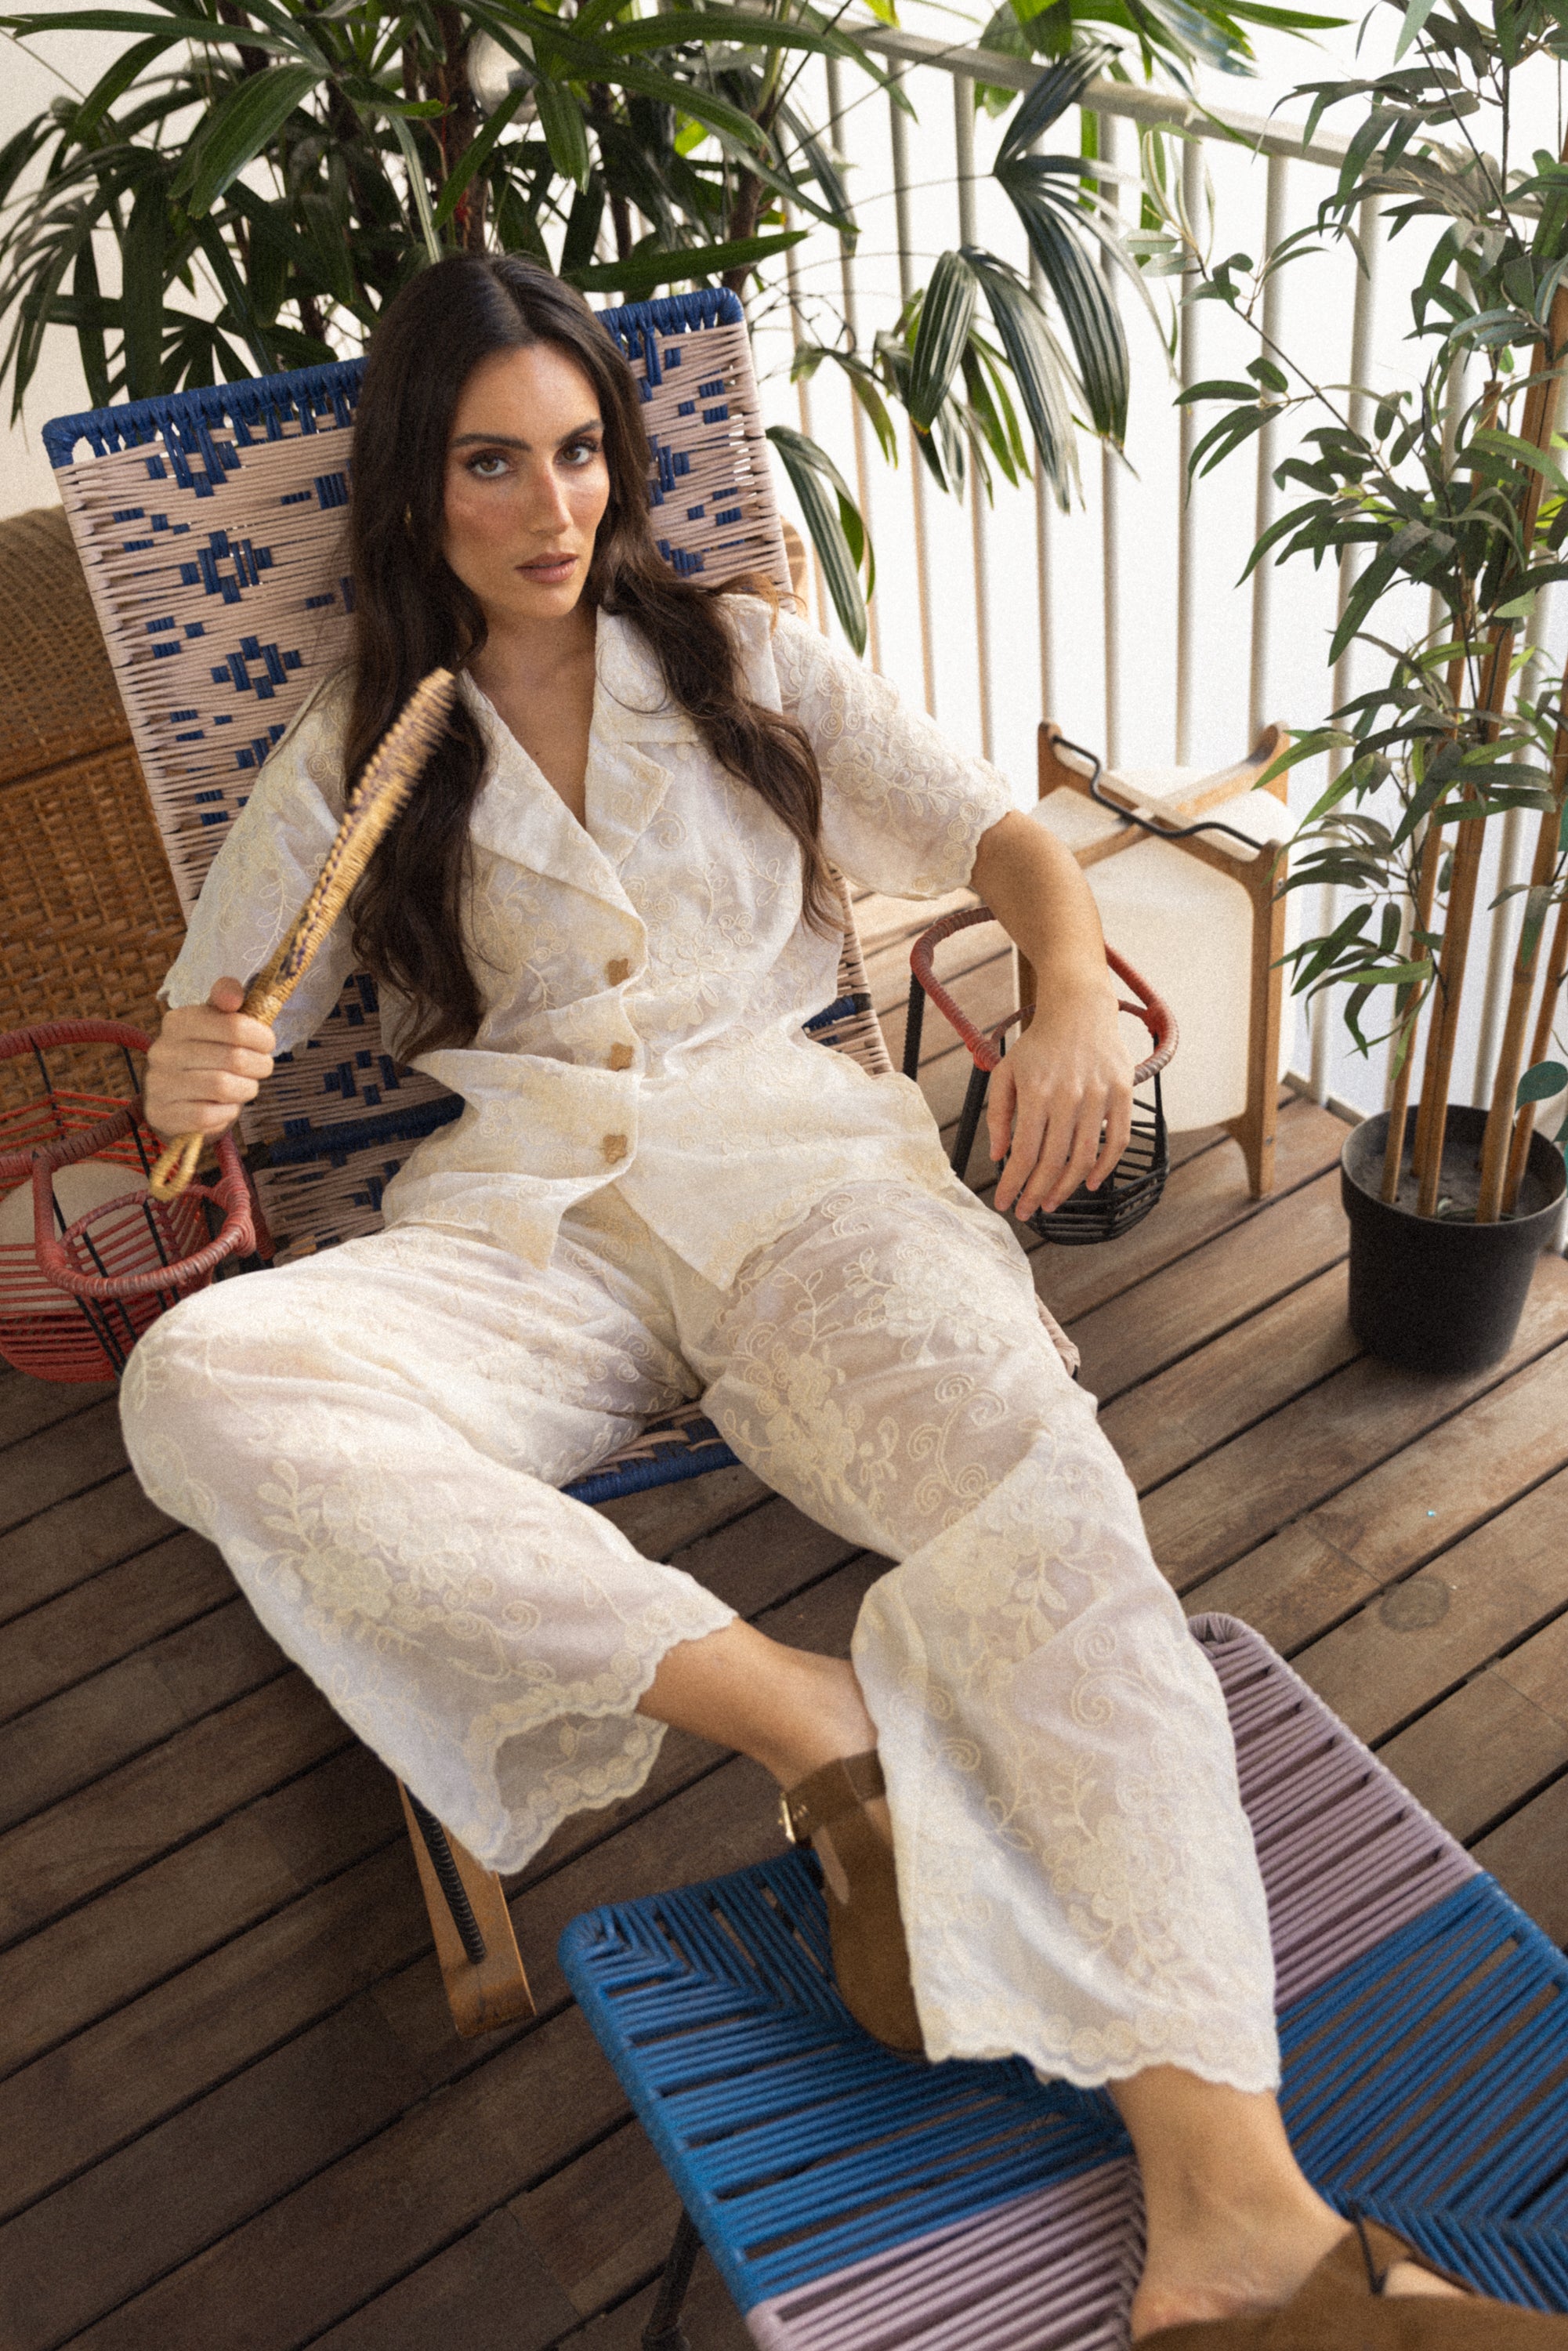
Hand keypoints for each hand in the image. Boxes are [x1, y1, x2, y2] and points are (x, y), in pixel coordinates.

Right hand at [143, 978, 275, 1142]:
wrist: (177, 1101)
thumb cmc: (206, 1058)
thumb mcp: (216, 1024)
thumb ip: (226, 1001)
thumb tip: (233, 993)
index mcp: (178, 1021)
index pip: (235, 1025)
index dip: (261, 1037)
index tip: (266, 1044)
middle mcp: (163, 1050)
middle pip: (234, 1058)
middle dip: (259, 1066)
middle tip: (261, 1068)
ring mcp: (159, 1083)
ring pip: (223, 1087)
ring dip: (245, 1090)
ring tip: (245, 1086)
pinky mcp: (162, 1114)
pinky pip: (209, 1116)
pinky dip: (227, 1113)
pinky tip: (225, 1106)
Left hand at [987, 976, 1134, 1220]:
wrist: (1079, 1007)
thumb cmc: (1038, 1044)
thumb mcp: (1006, 1072)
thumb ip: (998, 1114)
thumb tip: (999, 1156)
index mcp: (1036, 1091)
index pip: (1024, 1152)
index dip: (1014, 1184)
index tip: (1004, 1203)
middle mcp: (1069, 1096)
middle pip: (1053, 1161)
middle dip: (1036, 1193)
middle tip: (1026, 1212)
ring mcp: (1099, 1094)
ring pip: (1085, 1156)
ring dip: (1067, 1187)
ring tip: (1051, 1203)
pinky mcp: (1123, 1092)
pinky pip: (1118, 1139)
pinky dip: (1105, 1167)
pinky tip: (1088, 1183)